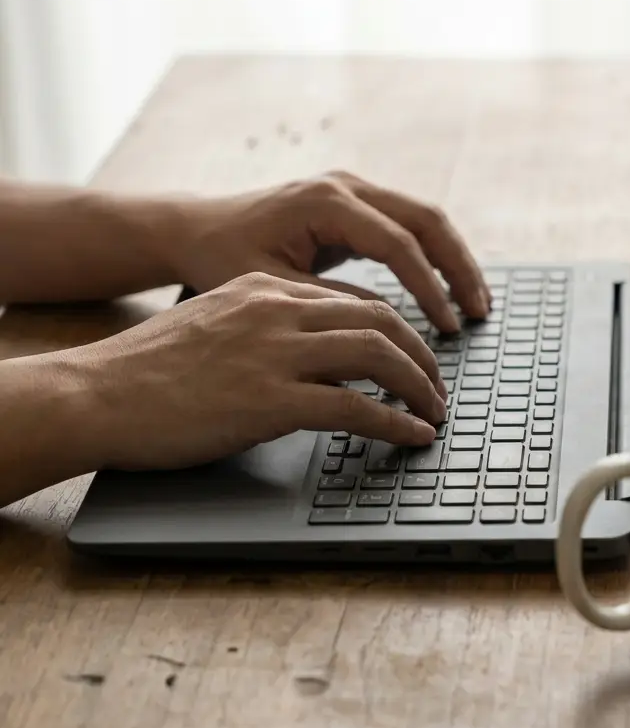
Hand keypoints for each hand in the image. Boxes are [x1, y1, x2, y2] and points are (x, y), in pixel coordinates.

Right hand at [67, 272, 446, 471]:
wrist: (93, 394)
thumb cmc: (146, 372)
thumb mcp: (214, 328)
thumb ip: (266, 332)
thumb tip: (314, 361)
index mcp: (264, 290)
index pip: (355, 300)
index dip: (396, 330)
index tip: (414, 356)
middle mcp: (277, 311)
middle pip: (381, 320)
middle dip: (421, 355)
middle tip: (438, 387)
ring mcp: (275, 354)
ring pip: (379, 355)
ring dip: (420, 387)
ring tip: (436, 413)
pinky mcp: (269, 400)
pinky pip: (356, 408)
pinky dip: (397, 423)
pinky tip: (414, 437)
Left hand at [162, 171, 489, 332]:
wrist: (193, 228)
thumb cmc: (221, 258)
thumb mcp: (274, 289)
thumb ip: (333, 303)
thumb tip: (389, 325)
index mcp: (326, 201)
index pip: (398, 244)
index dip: (429, 288)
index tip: (447, 327)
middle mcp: (347, 185)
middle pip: (427, 220)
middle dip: (459, 268)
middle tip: (479, 312)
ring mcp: (353, 188)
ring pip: (425, 219)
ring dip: (454, 261)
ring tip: (476, 304)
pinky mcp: (355, 203)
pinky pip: (409, 226)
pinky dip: (434, 257)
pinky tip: (447, 290)